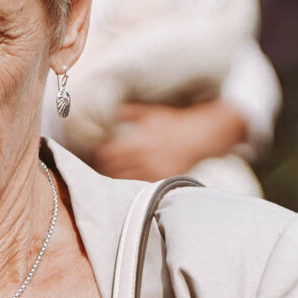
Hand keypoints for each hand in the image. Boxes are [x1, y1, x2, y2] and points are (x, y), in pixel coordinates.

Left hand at [91, 100, 247, 182]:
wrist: (197, 137)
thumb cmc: (173, 124)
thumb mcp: (150, 114)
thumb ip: (129, 113)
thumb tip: (111, 112)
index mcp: (136, 142)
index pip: (107, 154)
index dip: (101, 155)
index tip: (100, 154)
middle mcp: (142, 159)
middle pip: (112, 170)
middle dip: (106, 168)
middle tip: (104, 166)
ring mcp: (152, 171)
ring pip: (124, 180)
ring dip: (117, 177)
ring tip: (116, 174)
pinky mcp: (161, 179)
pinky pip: (140, 185)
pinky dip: (133, 184)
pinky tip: (131, 179)